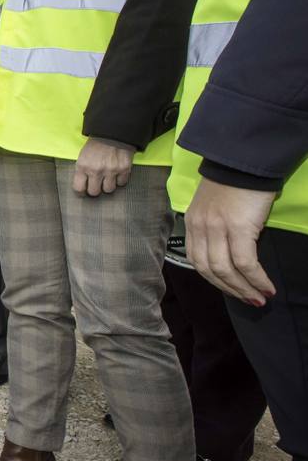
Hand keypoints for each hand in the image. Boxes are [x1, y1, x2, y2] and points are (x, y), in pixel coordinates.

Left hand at [72, 138, 134, 196]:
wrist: (113, 132)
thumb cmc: (96, 144)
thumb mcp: (83, 155)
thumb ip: (82, 170)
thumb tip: (82, 185)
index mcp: (83, 166)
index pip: (79, 188)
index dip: (81, 191)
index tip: (83, 191)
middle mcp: (96, 170)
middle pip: (94, 192)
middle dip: (95, 189)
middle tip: (97, 184)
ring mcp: (111, 170)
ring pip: (109, 190)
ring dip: (108, 185)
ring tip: (108, 178)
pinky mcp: (124, 169)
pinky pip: (121, 183)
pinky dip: (120, 180)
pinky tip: (117, 173)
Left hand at [185, 179, 275, 305]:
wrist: (245, 160)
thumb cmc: (236, 182)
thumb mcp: (216, 206)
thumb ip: (216, 228)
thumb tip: (230, 252)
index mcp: (193, 222)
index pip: (197, 260)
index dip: (214, 279)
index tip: (231, 289)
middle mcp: (200, 227)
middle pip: (210, 270)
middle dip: (230, 289)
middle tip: (249, 300)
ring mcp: (217, 228)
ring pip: (226, 270)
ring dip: (244, 288)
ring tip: (260, 298)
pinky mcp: (238, 227)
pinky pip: (244, 262)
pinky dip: (256, 278)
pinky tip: (266, 286)